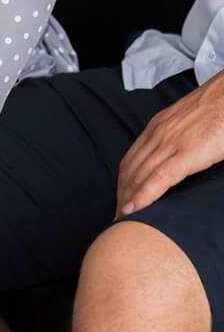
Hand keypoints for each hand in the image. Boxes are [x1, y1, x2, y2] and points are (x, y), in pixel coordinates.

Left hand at [116, 69, 223, 216]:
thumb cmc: (218, 110)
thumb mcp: (189, 124)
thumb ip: (178, 141)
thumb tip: (178, 160)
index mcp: (157, 128)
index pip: (130, 160)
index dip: (122, 184)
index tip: (120, 202)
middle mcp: (157, 135)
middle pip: (129, 171)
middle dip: (121, 196)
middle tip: (118, 218)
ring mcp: (170, 142)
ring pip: (138, 176)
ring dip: (128, 200)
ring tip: (124, 220)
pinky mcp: (187, 151)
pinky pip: (159, 177)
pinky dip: (144, 195)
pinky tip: (136, 210)